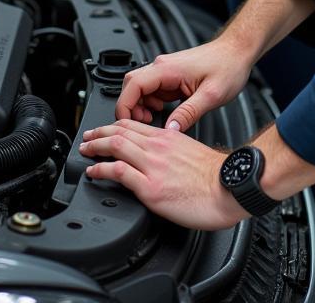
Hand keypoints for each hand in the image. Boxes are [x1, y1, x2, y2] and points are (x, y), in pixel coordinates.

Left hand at [79, 119, 244, 230]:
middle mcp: (158, 147)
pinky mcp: (150, 187)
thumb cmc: (218, 175)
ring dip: (95, 147)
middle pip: (120, 132)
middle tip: (87, 138)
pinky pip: (119, 172)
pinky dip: (102, 169)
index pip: (134, 126)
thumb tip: (166, 158)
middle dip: (99, 133)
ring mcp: (153, 166)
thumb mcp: (193, 152)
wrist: (229, 187)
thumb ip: (176, 151)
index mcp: (169, 137)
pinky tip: (93, 171)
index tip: (104, 131)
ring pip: (116, 146)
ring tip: (85, 150)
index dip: (114, 126)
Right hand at [116, 40, 252, 132]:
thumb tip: (170, 130)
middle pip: (131, 85)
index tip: (126, 123)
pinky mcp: (173, 76)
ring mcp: (167, 71)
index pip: (132, 85)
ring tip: (153, 119)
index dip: (125, 106)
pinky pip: (153, 90)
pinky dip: (152, 103)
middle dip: (131, 107)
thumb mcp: (211, 95)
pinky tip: (163, 112)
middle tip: (142, 124)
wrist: (238, 51)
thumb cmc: (228, 66)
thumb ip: (188, 114)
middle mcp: (163, 67)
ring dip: (142, 105)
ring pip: (141, 88)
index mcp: (167, 69)